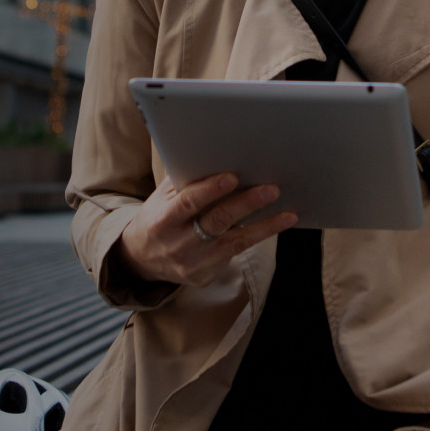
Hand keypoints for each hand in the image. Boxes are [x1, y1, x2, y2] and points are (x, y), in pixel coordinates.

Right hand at [116, 172, 297, 288]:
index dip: (210, 190)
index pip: (188, 202)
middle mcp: (177, 244)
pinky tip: (277, 224)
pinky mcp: (205, 276)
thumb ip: (185, 180)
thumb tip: (215, 154)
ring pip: (233, 243)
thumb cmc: (159, 216)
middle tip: (271, 189)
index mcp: (162, 220)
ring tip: (287, 212)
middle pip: (216, 223)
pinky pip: (235, 253)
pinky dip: (257, 237)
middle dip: (245, 204)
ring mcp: (192, 264)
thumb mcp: (161, 198)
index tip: (233, 176)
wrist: (142, 258)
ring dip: (263, 226)